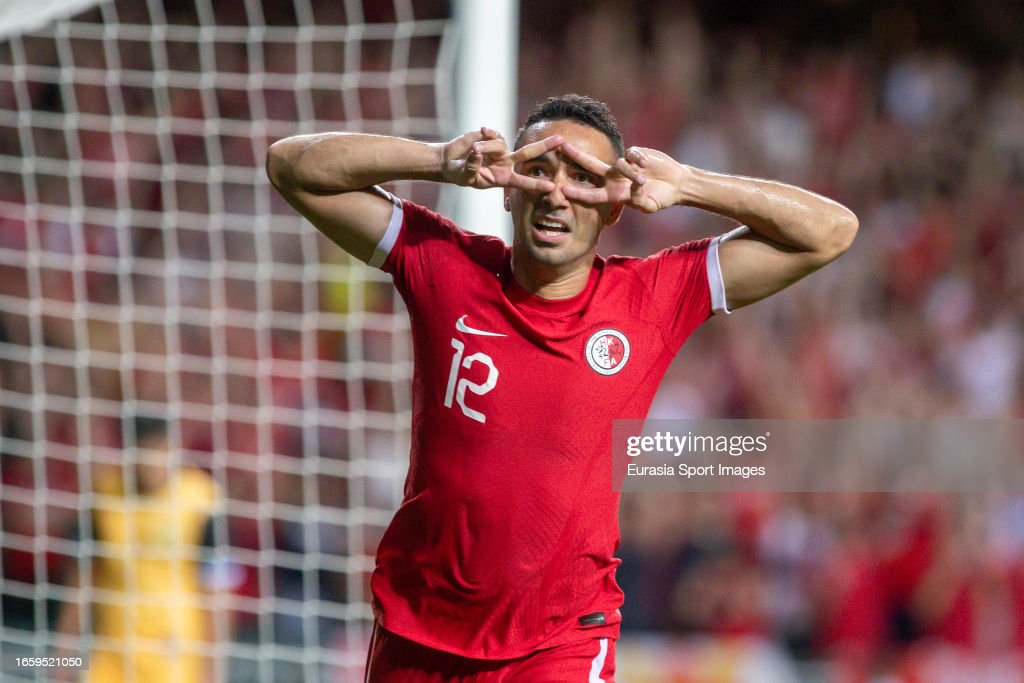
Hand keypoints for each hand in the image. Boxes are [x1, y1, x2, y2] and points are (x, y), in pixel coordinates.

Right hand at [441, 127, 560, 191]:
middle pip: (528, 153)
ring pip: (500, 144)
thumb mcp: (466, 175)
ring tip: (473, 150)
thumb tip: (478, 152)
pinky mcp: (491, 136)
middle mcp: (506, 162)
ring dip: (486, 147)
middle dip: (545, 146)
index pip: (523, 182)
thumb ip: (472, 166)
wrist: (451, 161)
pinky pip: (493, 134)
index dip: (536, 184)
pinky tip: (480, 132)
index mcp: (504, 177)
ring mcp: (500, 148)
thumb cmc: (460, 174)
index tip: (552, 187)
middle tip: (562, 140)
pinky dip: (487, 134)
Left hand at [560, 144, 686, 212]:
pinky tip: (647, 165)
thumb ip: (642, 202)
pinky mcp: (636, 154)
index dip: (578, 192)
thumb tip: (634, 190)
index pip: (592, 194)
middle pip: (591, 165)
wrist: (676, 184)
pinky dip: (638, 160)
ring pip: (619, 164)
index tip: (562, 190)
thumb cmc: (661, 198)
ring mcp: (625, 165)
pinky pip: (632, 154)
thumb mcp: (651, 205)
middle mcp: (615, 178)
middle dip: (576, 156)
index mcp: (614, 194)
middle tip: (560, 147)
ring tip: (643, 180)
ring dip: (630, 172)